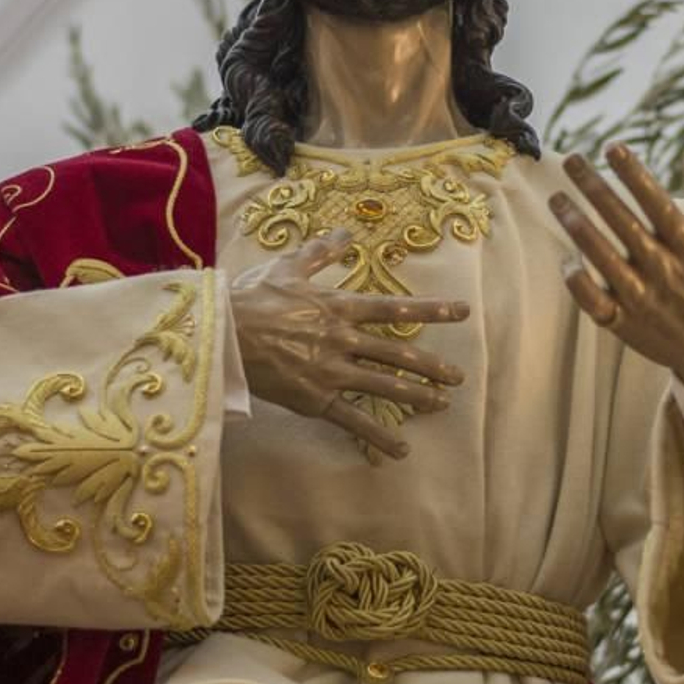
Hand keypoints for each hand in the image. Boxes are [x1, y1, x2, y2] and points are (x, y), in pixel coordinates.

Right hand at [229, 230, 468, 459]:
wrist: (222, 336)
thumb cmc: (251, 300)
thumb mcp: (287, 268)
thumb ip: (320, 253)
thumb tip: (344, 233)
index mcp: (338, 307)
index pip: (393, 308)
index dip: (431, 309)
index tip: (462, 312)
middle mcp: (342, 340)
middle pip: (398, 353)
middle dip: (432, 365)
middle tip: (458, 375)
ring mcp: (332, 372)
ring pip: (385, 386)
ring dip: (418, 396)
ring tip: (442, 404)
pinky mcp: (316, 400)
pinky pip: (354, 420)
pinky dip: (379, 436)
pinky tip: (401, 450)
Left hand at [551, 138, 683, 410]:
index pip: (657, 202)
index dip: (634, 174)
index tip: (612, 146)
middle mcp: (665, 268)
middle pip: (623, 222)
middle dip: (594, 188)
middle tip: (570, 159)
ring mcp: (643, 297)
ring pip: (603, 257)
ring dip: (577, 226)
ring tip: (557, 199)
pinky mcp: (626, 323)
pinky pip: (594, 301)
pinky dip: (578, 281)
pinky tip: (567, 259)